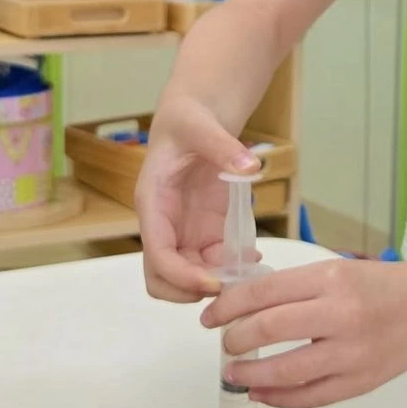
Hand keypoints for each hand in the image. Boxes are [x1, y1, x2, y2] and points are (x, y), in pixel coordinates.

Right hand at [136, 95, 258, 302]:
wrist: (196, 117)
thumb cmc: (188, 119)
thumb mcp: (202, 125)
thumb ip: (222, 145)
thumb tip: (249, 166)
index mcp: (153, 203)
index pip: (156, 255)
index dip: (180, 276)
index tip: (213, 283)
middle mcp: (164, 224)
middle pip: (162, 278)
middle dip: (190, 290)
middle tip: (230, 287)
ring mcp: (184, 231)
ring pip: (187, 277)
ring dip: (215, 283)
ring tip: (248, 274)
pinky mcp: (205, 230)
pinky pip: (213, 263)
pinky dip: (231, 269)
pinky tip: (254, 258)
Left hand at [201, 253, 406, 407]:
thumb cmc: (380, 285)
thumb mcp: (336, 270)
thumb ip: (293, 289)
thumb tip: (240, 309)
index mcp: (331, 278)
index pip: (263, 292)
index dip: (228, 306)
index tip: (211, 316)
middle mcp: (341, 314)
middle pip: (268, 330)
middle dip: (234, 340)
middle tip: (225, 344)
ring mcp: (352, 353)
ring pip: (286, 371)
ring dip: (250, 376)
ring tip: (234, 374)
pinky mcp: (361, 382)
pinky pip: (311, 398)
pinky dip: (280, 399)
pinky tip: (262, 393)